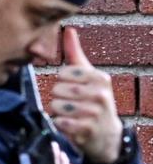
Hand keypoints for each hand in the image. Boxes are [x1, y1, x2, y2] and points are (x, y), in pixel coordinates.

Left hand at [49, 28, 123, 163]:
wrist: (107, 134)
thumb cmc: (93, 99)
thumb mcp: (87, 74)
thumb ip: (75, 53)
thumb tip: (69, 29)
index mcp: (100, 78)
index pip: (63, 73)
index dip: (61, 80)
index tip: (72, 86)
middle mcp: (101, 94)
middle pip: (57, 89)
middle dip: (58, 96)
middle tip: (72, 102)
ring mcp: (95, 113)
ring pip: (56, 105)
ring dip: (58, 111)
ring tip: (71, 113)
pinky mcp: (88, 130)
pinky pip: (59, 121)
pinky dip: (60, 123)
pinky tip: (71, 124)